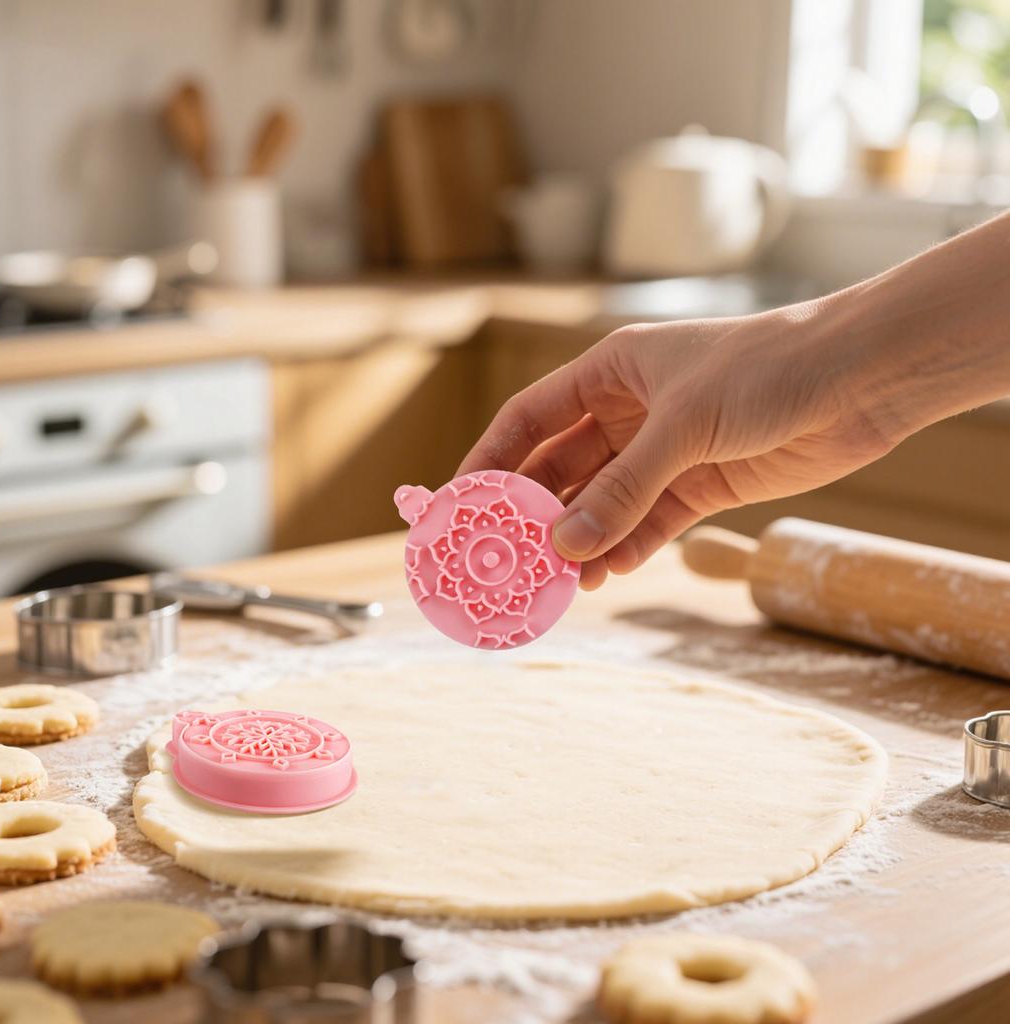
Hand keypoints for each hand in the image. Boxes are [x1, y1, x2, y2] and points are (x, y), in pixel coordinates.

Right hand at [457, 305, 897, 588]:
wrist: (861, 378)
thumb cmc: (768, 367)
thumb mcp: (682, 425)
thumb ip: (623, 487)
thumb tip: (565, 544)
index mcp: (610, 372)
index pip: (529, 419)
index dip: (490, 460)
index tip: (458, 504)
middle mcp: (630, 412)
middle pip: (562, 469)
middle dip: (535, 513)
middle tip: (506, 560)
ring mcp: (664, 452)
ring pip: (604, 504)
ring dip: (580, 540)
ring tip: (553, 582)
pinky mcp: (701, 486)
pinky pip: (649, 523)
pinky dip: (626, 549)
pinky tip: (604, 575)